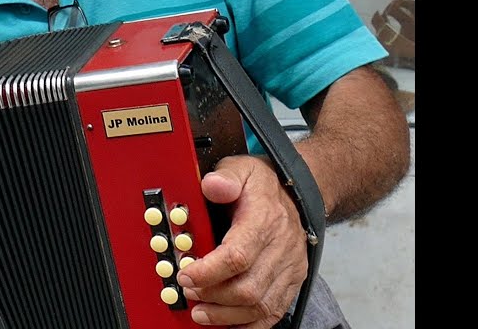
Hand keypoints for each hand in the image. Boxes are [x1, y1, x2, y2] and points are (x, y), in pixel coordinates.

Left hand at [176, 154, 309, 327]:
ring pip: (260, 305)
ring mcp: (289, 268)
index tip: (185, 275)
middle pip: (248, 287)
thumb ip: (225, 177)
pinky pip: (274, 312)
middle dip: (213, 296)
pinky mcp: (291, 281)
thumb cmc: (261, 186)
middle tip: (188, 293)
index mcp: (265, 221)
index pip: (238, 255)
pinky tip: (227, 322)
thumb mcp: (241, 168)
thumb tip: (211, 186)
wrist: (295, 194)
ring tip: (200, 312)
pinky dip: (250, 324)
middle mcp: (281, 249)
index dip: (209, 271)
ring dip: (227, 314)